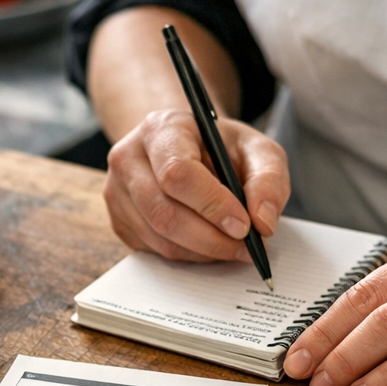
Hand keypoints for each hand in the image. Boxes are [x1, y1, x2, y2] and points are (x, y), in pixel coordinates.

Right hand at [103, 109, 289, 261]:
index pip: (177, 173)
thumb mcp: (255, 149)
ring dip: (204, 251)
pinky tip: (208, 242)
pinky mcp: (119, 221)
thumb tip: (262, 222)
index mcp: (160, 129)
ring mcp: (117, 192)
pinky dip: (189, 256)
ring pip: (160, 239)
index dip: (212, 205)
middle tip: (245, 247)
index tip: (244, 225)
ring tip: (233, 246)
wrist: (184, 148)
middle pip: (164, 213)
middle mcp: (128, 158)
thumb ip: (269, 179)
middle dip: (211, 239)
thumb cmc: (219, 147)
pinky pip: (155, 251)